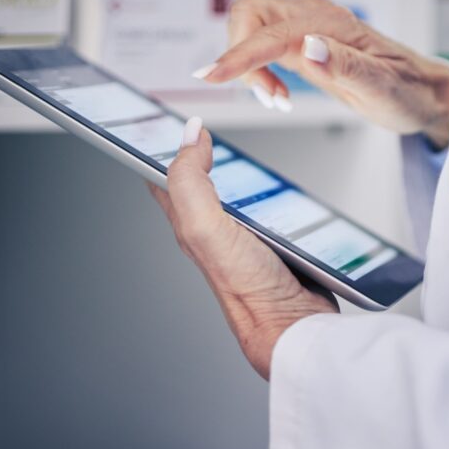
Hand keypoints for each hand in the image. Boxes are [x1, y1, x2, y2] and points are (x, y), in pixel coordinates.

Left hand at [148, 117, 337, 379]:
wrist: (292, 326)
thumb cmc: (248, 287)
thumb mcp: (206, 225)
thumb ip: (191, 178)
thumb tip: (190, 133)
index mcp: (189, 224)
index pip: (164, 178)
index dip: (157, 149)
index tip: (156, 122)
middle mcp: (213, 232)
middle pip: (198, 184)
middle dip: (195, 156)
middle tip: (197, 131)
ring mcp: (245, 239)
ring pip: (236, 197)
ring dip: (237, 176)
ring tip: (232, 155)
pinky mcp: (276, 247)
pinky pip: (271, 213)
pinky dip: (273, 197)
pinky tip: (282, 192)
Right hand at [197, 0, 448, 148]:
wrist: (423, 94)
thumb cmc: (409, 91)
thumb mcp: (383, 87)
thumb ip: (346, 66)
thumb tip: (310, 47)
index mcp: (331, 23)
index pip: (271, 30)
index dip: (240, 54)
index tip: (213, 76)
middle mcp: (315, 17)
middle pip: (250, 15)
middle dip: (241, 55)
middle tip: (267, 95)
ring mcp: (307, 28)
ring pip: (251, 30)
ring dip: (249, 66)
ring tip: (277, 98)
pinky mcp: (303, 44)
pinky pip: (263, 46)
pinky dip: (258, 70)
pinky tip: (278, 94)